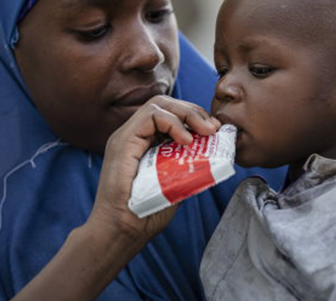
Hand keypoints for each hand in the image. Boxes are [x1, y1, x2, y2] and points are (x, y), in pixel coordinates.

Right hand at [87, 95, 220, 245]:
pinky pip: (150, 116)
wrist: (121, 231)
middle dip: (195, 111)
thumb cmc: (146, 214)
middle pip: (166, 105)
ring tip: (205, 131)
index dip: (195, 117)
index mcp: (145, 143)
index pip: (171, 115)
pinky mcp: (123, 142)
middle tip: (213, 127)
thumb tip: (213, 158)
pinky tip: (187, 140)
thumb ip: (188, 168)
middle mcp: (135, 136)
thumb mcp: (176, 185)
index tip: (214, 130)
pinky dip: (173, 122)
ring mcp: (126, 137)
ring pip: (159, 105)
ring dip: (187, 114)